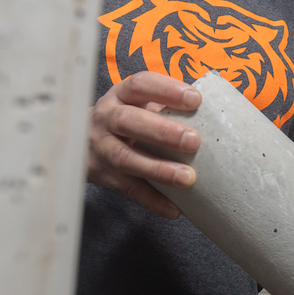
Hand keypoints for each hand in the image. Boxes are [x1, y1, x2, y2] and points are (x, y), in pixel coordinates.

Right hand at [87, 70, 202, 217]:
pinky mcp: (103, 175)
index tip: (195, 99)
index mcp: (120, 95)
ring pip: (126, 158)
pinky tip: (174, 209)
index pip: (140, 85)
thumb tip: (215, 112)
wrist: (78, 139)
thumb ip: (165, 106)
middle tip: (194, 141)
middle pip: (129, 121)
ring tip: (188, 178)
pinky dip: (152, 200)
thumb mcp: (137, 104)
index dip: (167, 90)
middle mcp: (106, 118)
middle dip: (162, 131)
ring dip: (158, 169)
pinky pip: (128, 189)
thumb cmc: (124, 119)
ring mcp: (101, 147)